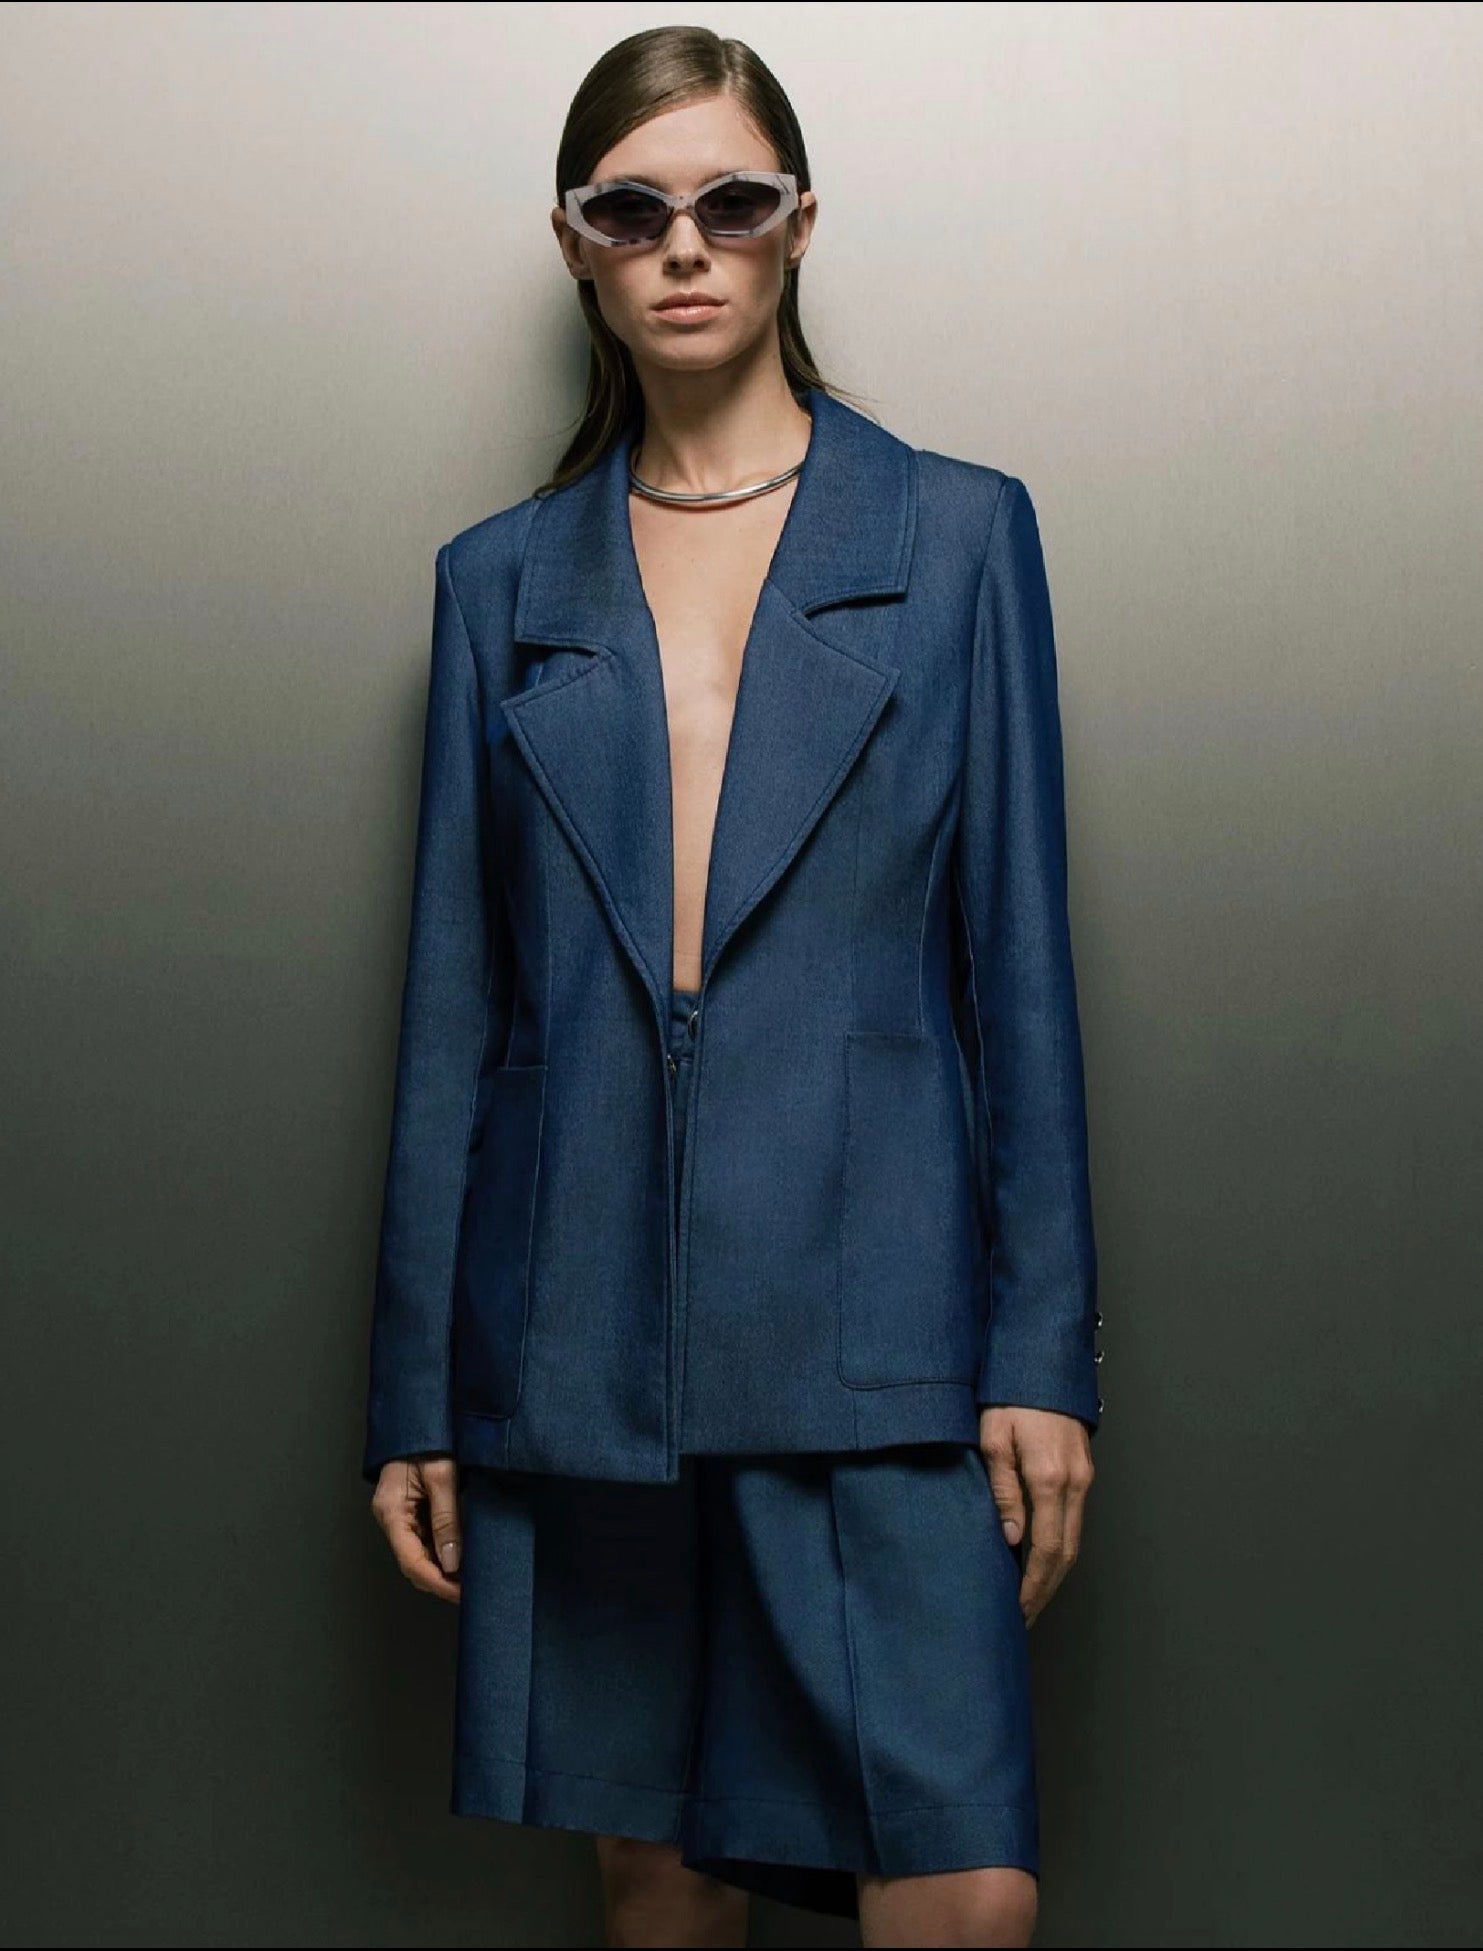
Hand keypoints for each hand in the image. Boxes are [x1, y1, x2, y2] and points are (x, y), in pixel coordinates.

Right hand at [371, 1454, 462, 1603]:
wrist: (420, 1418)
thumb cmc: (428, 1440)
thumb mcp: (442, 1477)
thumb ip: (446, 1520)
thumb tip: (452, 1561)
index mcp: (391, 1510)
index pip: (410, 1560)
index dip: (436, 1581)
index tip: (460, 1593)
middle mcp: (391, 1516)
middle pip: (411, 1561)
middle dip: (439, 1580)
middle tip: (468, 1591)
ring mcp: (399, 1513)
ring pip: (417, 1553)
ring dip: (440, 1568)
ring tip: (467, 1579)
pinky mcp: (410, 1509)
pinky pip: (422, 1538)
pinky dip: (439, 1551)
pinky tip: (458, 1557)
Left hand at [978, 1405, 1093, 1627]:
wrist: (1042, 1362)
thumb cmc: (1009, 1397)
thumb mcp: (993, 1440)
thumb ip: (1002, 1491)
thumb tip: (1010, 1539)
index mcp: (1049, 1477)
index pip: (1047, 1549)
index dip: (1033, 1585)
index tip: (1018, 1608)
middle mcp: (1074, 1482)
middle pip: (1067, 1554)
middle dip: (1046, 1590)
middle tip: (1024, 1616)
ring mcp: (1083, 1477)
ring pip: (1075, 1540)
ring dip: (1054, 1573)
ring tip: (1030, 1596)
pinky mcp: (1083, 1471)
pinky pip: (1075, 1520)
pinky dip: (1060, 1548)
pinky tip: (1041, 1559)